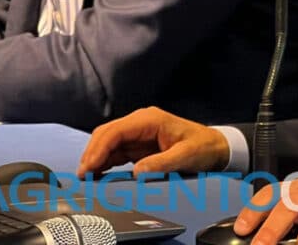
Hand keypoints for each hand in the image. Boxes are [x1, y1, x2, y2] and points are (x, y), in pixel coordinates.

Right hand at [77, 106, 229, 175]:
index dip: (99, 148)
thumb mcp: (185, 156)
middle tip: (83, 176)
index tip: (89, 166)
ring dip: (95, 159)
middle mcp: (140, 123)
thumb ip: (162, 163)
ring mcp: (137, 134)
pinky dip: (104, 162)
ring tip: (86, 178)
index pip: (116, 131)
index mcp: (149, 119)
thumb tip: (137, 172)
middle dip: (92, 153)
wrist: (214, 147)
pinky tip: (97, 175)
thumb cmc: (203, 146)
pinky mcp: (138, 146)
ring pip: (107, 143)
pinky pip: (115, 152)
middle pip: (107, 134)